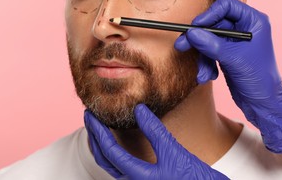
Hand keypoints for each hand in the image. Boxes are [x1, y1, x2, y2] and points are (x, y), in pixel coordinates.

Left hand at [84, 104, 228, 179]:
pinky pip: (120, 167)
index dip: (97, 130)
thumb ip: (155, 131)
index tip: (90, 114)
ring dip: (101, 145)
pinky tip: (117, 142)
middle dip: (93, 136)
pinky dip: (112, 152)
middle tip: (88, 116)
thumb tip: (138, 109)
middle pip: (104, 159)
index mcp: (138, 177)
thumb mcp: (174, 152)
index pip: (110, 151)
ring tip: (98, 127)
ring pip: (110, 165)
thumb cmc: (193, 177)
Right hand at [174, 0, 281, 152]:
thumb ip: (211, 45)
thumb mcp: (234, 59)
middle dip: (199, 38)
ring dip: (202, 57)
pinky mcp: (227, 53)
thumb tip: (191, 33)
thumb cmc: (260, 79)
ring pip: (209, 39)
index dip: (209, 14)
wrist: (263, 104)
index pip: (226, 6)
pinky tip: (208, 76)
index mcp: (253, 21)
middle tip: (182, 46)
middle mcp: (244, 27)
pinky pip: (209, 51)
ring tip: (202, 73)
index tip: (194, 27)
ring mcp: (235, 41)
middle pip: (213, 23)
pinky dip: (206, 63)